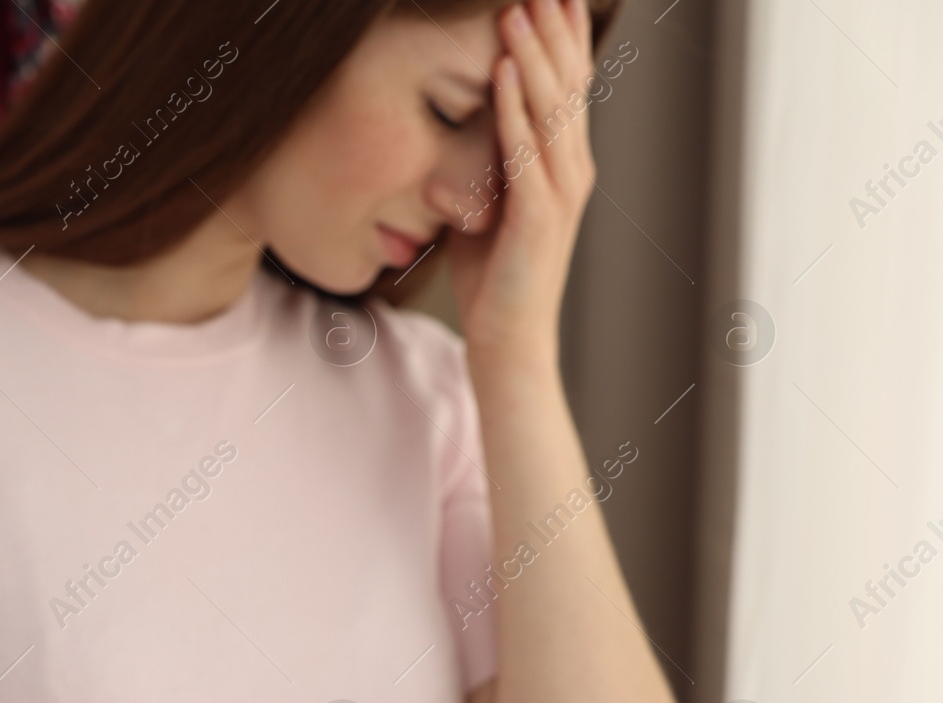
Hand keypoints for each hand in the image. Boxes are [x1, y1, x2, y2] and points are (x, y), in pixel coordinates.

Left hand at [447, 0, 597, 360]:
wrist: (508, 339)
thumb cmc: (493, 275)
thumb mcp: (487, 203)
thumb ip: (486, 164)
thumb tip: (460, 131)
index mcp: (563, 165)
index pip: (567, 88)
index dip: (561, 39)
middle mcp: (572, 171)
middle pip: (567, 85)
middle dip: (551, 32)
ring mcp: (560, 193)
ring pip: (550, 110)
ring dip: (530, 56)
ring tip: (515, 11)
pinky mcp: (539, 217)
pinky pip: (525, 152)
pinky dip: (513, 110)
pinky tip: (501, 72)